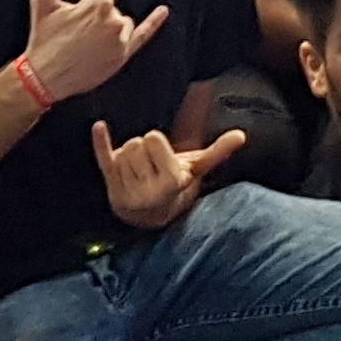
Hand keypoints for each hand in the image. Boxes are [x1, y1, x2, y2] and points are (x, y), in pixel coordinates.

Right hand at [21, 0, 169, 102]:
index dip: (90, 1)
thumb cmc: (44, 40)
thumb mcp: (42, 3)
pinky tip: (163, 12)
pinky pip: (143, 35)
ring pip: (122, 22)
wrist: (45, 77)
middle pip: (113, 7)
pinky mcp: (123, 55)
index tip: (77, 14)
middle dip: (98, 15)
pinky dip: (154, 23)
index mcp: (98, 4)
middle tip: (78, 31)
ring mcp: (120, 40)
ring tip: (87, 42)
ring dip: (110, 28)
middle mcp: (114, 21)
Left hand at [93, 122, 243, 228]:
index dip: (156, 143)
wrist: (149, 215)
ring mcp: (127, 190)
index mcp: (171, 182)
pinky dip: (101, 142)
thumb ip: (217, 151)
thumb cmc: (175, 185)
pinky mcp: (111, 187)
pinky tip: (99, 126)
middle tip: (150, 166)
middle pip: (136, 142)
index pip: (152, 138)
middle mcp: (149, 190)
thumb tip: (241, 135)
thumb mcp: (195, 170)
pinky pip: (103, 158)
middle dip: (143, 150)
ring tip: (139, 172)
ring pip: (122, 149)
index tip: (161, 158)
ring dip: (129, 157)